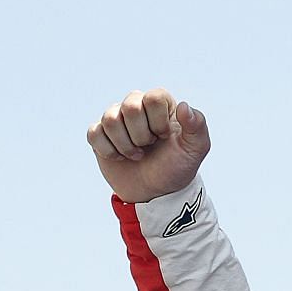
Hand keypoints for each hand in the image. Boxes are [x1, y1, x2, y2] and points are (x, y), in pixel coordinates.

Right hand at [87, 88, 209, 203]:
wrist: (157, 192)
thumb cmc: (177, 167)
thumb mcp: (196, 149)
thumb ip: (197, 125)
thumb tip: (183, 106)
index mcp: (160, 102)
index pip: (153, 98)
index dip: (158, 122)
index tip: (164, 137)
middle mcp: (136, 104)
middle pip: (130, 106)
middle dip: (141, 135)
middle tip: (148, 146)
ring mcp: (116, 118)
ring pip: (110, 120)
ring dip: (126, 145)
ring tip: (137, 154)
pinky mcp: (100, 133)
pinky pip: (94, 133)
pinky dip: (109, 151)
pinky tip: (120, 157)